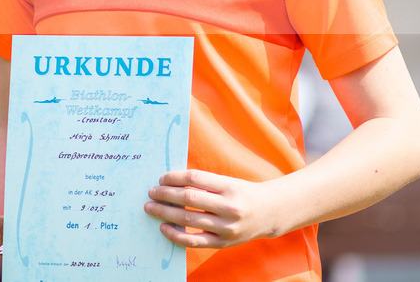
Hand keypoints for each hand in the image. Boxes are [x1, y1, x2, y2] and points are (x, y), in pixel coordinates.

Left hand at [144, 169, 277, 248]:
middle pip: (189, 198)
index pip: (194, 178)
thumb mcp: (228, 182)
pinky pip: (194, 241)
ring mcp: (226, 227)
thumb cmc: (242, 193)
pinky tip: (164, 227)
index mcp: (229, 186)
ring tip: (152, 207)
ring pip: (188, 218)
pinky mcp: (223, 243)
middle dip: (165, 194)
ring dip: (165, 212)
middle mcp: (229, 206)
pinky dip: (175, 235)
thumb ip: (204, 183)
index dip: (174, 177)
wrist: (269, 213)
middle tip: (151, 192)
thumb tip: (171, 182)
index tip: (161, 178)